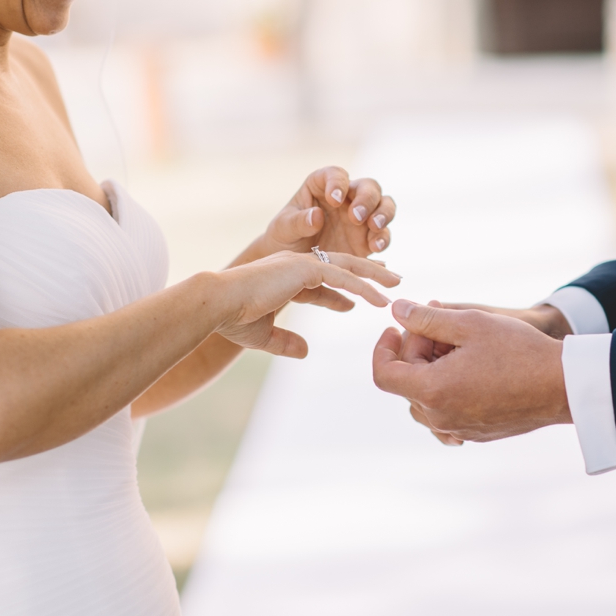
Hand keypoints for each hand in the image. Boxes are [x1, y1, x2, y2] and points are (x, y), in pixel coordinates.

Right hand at [214, 248, 399, 356]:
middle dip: (365, 273)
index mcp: (285, 276)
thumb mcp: (263, 335)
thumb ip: (285, 342)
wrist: (219, 304)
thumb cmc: (233, 319)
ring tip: (395, 285)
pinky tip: (379, 299)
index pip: (320, 282)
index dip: (340, 293)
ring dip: (373, 276)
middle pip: (340, 266)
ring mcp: (302, 263)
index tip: (355, 304)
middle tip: (388, 280)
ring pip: (347, 266)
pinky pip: (343, 277)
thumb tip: (306, 352)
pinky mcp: (306, 268)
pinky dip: (363, 287)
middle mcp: (296, 264)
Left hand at [258, 165, 396, 258]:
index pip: (336, 174)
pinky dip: (383, 238)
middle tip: (356, 216)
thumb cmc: (284, 238)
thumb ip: (299, 221)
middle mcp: (347, 198)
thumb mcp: (283, 228)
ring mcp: (360, 218)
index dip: (338, 183)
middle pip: (368, 186)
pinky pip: (383, 234)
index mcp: (322, 186)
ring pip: (384, 205)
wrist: (292, 264)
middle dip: (366, 198)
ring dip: (383, 213)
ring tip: (374, 227)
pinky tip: (375, 247)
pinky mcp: (367, 239)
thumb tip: (317, 216)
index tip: (334, 199)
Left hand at [370, 300, 569, 444]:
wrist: (560, 385)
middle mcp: (440, 418)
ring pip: (425, 398)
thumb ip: (426, 318)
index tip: (397, 326)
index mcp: (433, 391)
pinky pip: (446, 412)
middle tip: (444, 324)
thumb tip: (396, 311)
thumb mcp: (469, 323)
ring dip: (431, 369)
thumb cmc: (517, 349)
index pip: (384, 374)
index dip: (383, 347)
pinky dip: (447, 388)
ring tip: (459, 345)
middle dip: (416, 349)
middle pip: (407, 381)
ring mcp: (458, 430)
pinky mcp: (475, 434)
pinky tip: (471, 367)